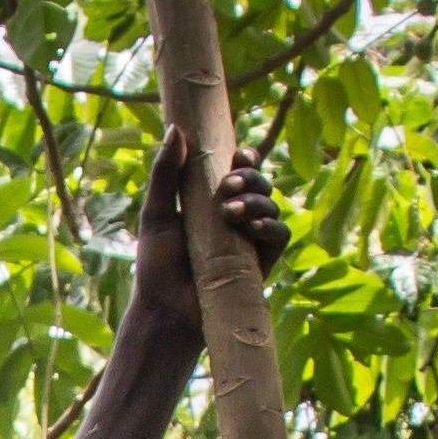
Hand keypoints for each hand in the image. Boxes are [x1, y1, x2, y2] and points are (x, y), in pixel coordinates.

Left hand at [126, 128, 289, 349]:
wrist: (166, 310)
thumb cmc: (157, 265)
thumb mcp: (157, 213)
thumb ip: (165, 172)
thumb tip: (176, 128)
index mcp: (213, 201)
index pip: (239, 170)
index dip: (246, 157)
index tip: (239, 153)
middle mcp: (237, 218)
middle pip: (260, 184)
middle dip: (251, 178)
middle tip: (228, 186)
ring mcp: (252, 240)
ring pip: (272, 206)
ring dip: (258, 201)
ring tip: (230, 211)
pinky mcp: (263, 263)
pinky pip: (280, 235)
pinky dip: (271, 226)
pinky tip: (253, 227)